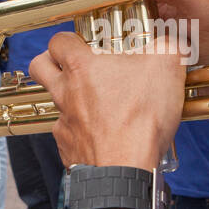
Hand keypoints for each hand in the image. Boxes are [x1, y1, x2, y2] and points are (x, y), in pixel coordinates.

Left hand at [29, 32, 184, 170]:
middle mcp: (65, 93)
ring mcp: (64, 122)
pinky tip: (102, 134)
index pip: (58, 40)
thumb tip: (169, 42)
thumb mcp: (165, 67)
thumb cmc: (139, 118)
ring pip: (54, 103)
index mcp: (81, 67)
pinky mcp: (68, 148)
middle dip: (50, 61)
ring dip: (70, 99)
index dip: (69, 38)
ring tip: (96, 104)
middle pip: (39, 67)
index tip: (84, 43)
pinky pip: (68, 135)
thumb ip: (166, 46)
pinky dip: (81, 132)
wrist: (125, 169)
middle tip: (71, 65)